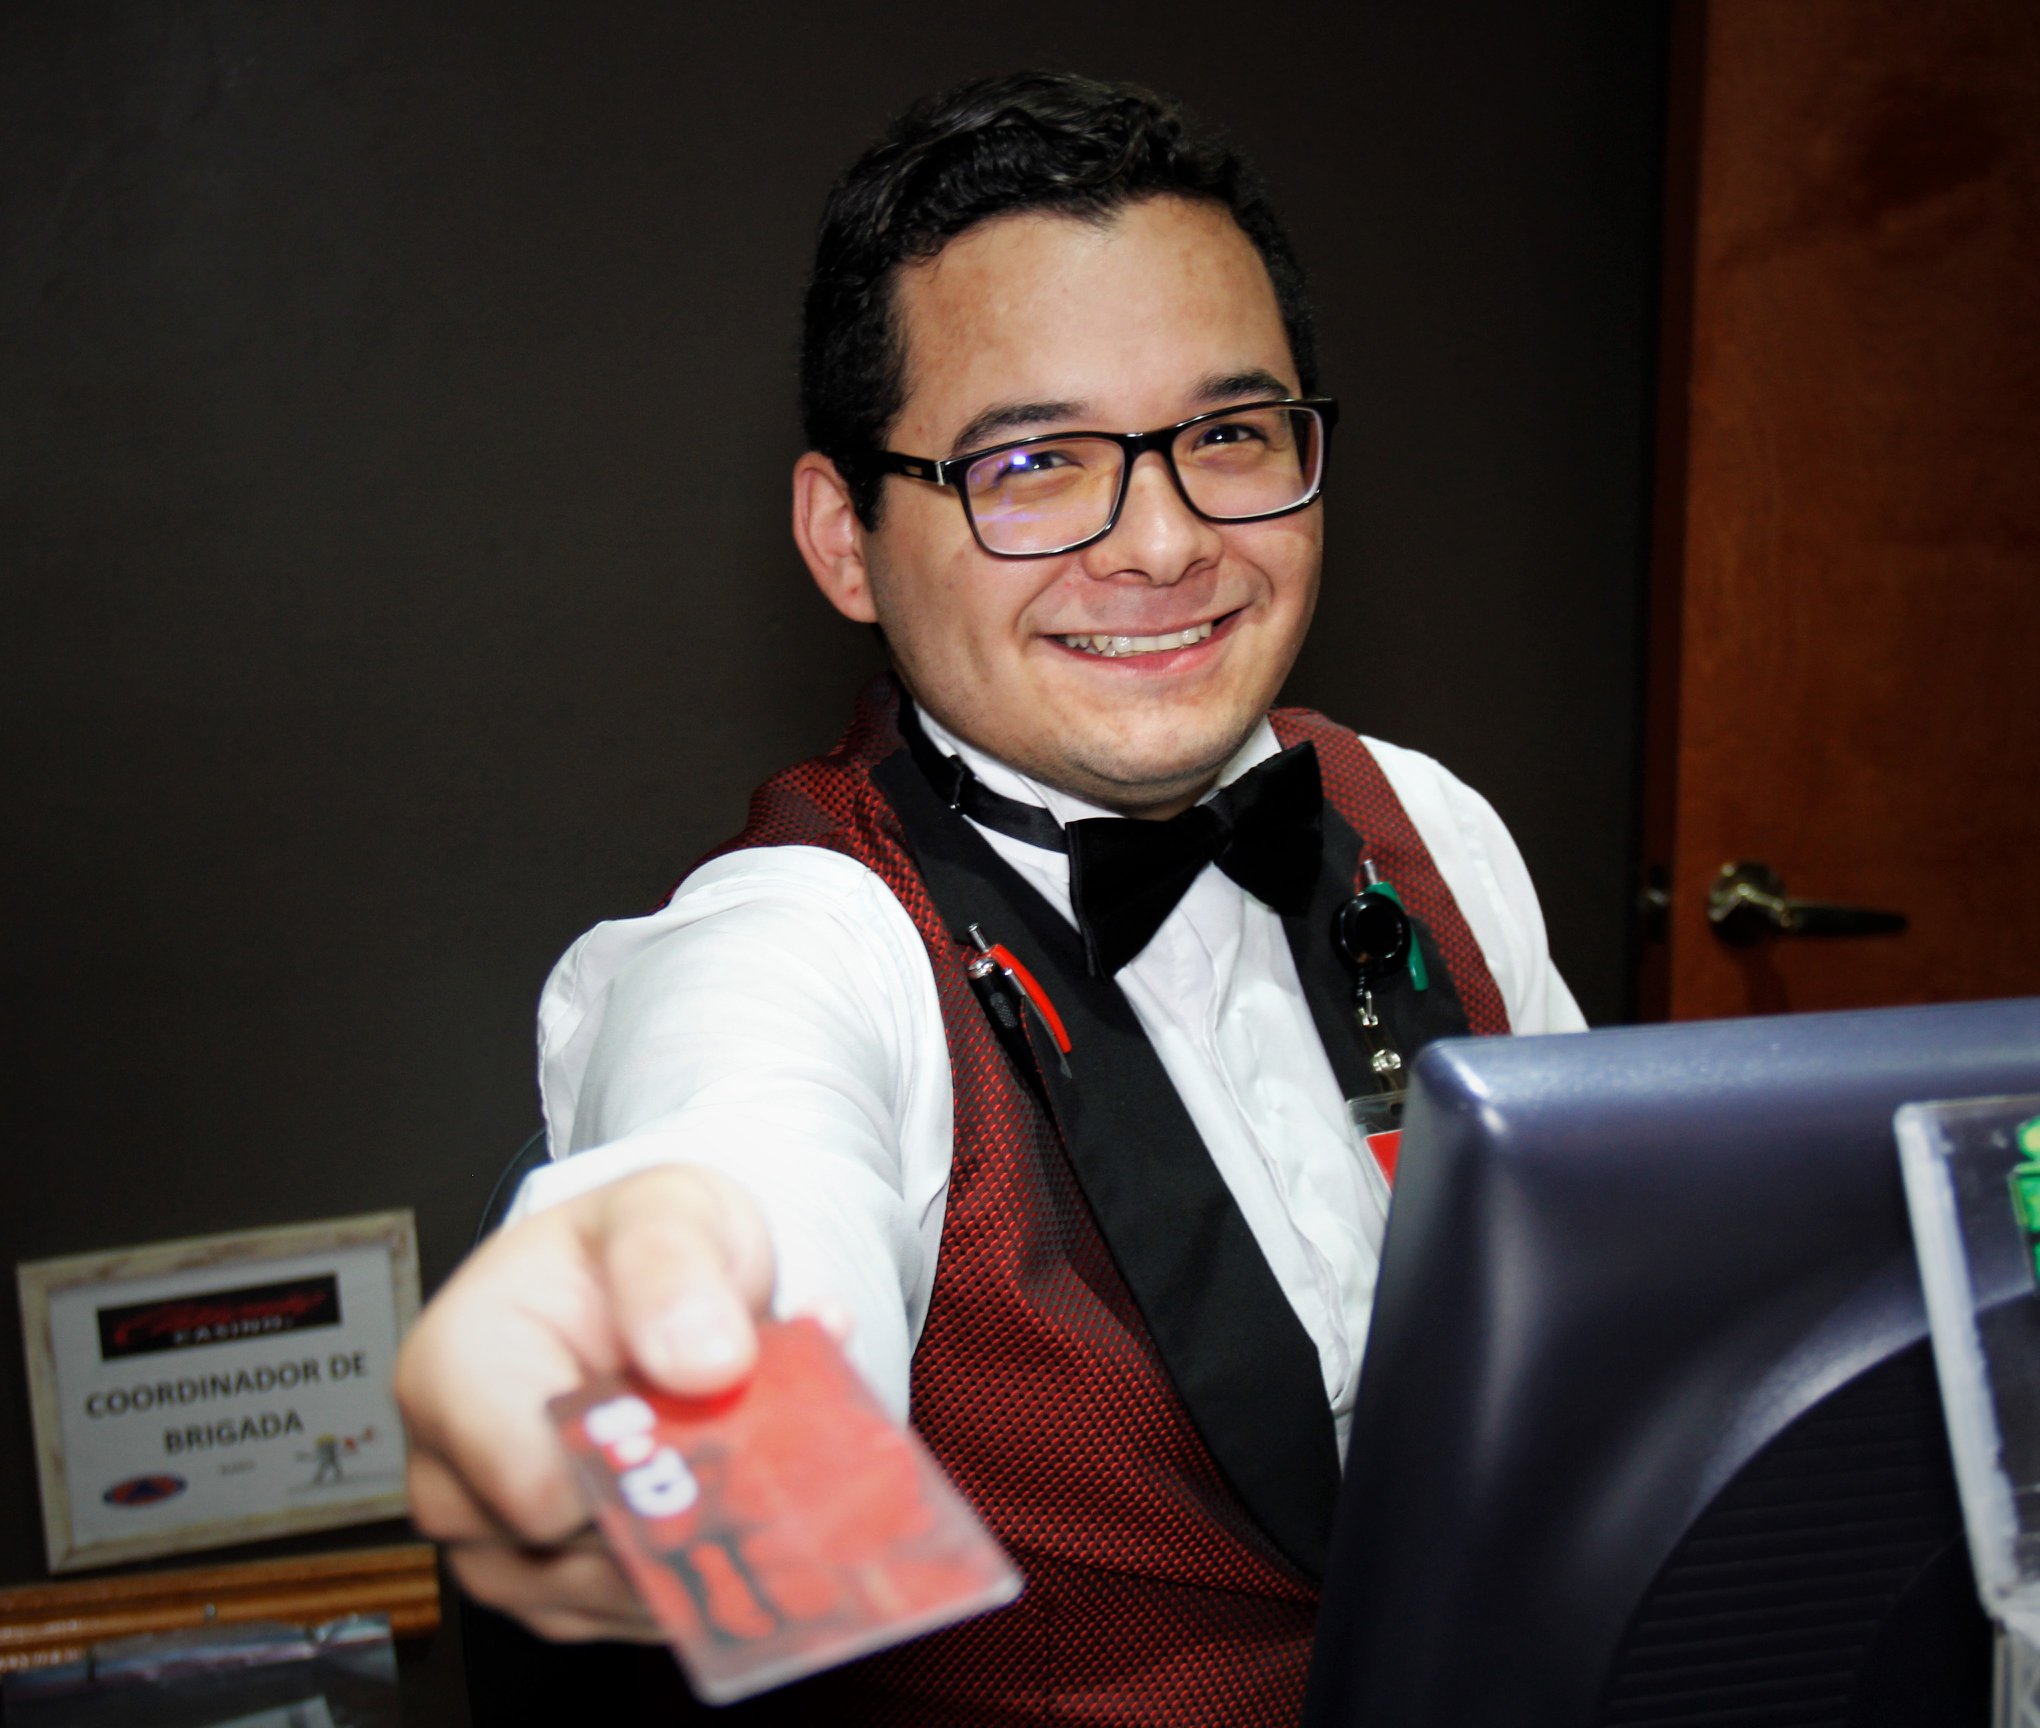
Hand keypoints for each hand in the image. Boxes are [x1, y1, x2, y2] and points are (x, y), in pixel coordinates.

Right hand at [395, 1164, 773, 1640]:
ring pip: (608, 1599)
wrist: (655, 1278)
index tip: (708, 1420)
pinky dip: (698, 1565)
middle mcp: (453, 1469)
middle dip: (677, 1508)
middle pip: (569, 1555)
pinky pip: (629, 1617)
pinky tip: (730, 1493)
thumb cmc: (640, 1241)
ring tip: (747, 1451)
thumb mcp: (668, 1208)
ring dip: (698, 1538)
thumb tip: (704, 1362)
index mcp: (454, 1369)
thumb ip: (673, 1267)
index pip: (535, 1486)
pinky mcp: (551, 1585)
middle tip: (753, 1439)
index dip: (633, 1471)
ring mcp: (496, 1540)